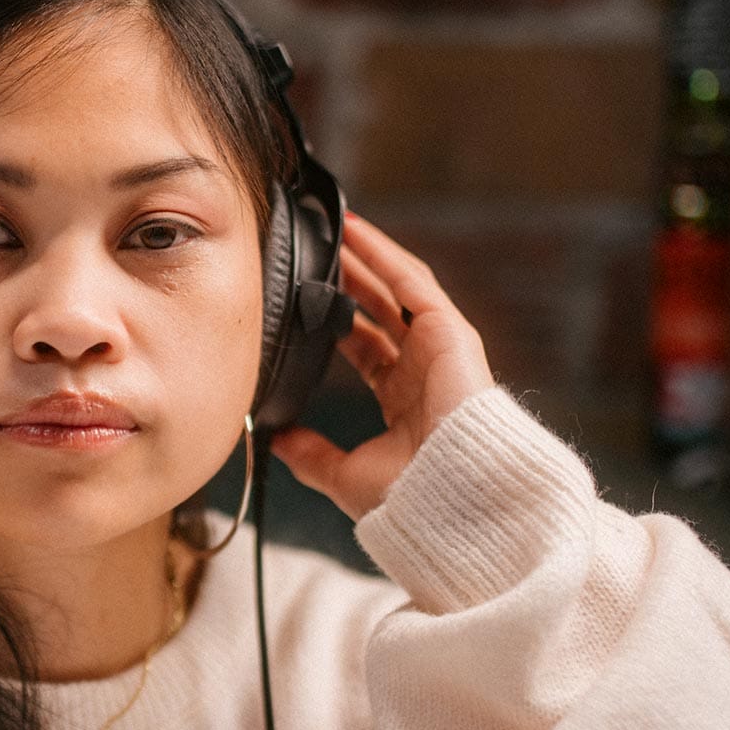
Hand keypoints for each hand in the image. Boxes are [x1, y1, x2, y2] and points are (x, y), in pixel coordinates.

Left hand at [271, 210, 495, 519]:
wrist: (452, 501)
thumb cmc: (413, 499)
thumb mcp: (345, 477)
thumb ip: (311, 455)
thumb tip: (276, 440)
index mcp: (404, 402)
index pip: (367, 349)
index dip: (339, 322)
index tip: (308, 303)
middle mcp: (423, 371)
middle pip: (380, 311)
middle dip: (350, 280)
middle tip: (317, 253)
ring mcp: (440, 350)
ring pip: (397, 289)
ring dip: (367, 258)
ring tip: (335, 229)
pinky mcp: (451, 334)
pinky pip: (413, 284)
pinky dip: (385, 256)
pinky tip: (357, 234)